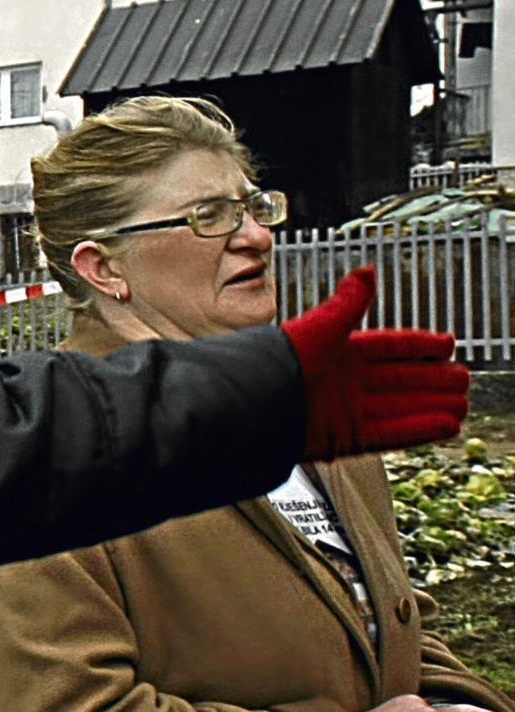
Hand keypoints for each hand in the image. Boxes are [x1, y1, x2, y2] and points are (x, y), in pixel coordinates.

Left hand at [283, 267, 466, 457]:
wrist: (249, 406)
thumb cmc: (275, 363)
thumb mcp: (318, 326)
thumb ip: (348, 303)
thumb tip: (367, 272)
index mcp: (337, 352)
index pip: (389, 346)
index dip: (419, 345)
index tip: (446, 344)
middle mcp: (342, 382)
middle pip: (399, 379)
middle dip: (432, 379)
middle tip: (462, 377)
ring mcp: (343, 412)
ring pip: (399, 407)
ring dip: (432, 405)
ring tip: (462, 403)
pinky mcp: (343, 439)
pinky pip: (389, 433)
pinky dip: (418, 430)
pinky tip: (444, 426)